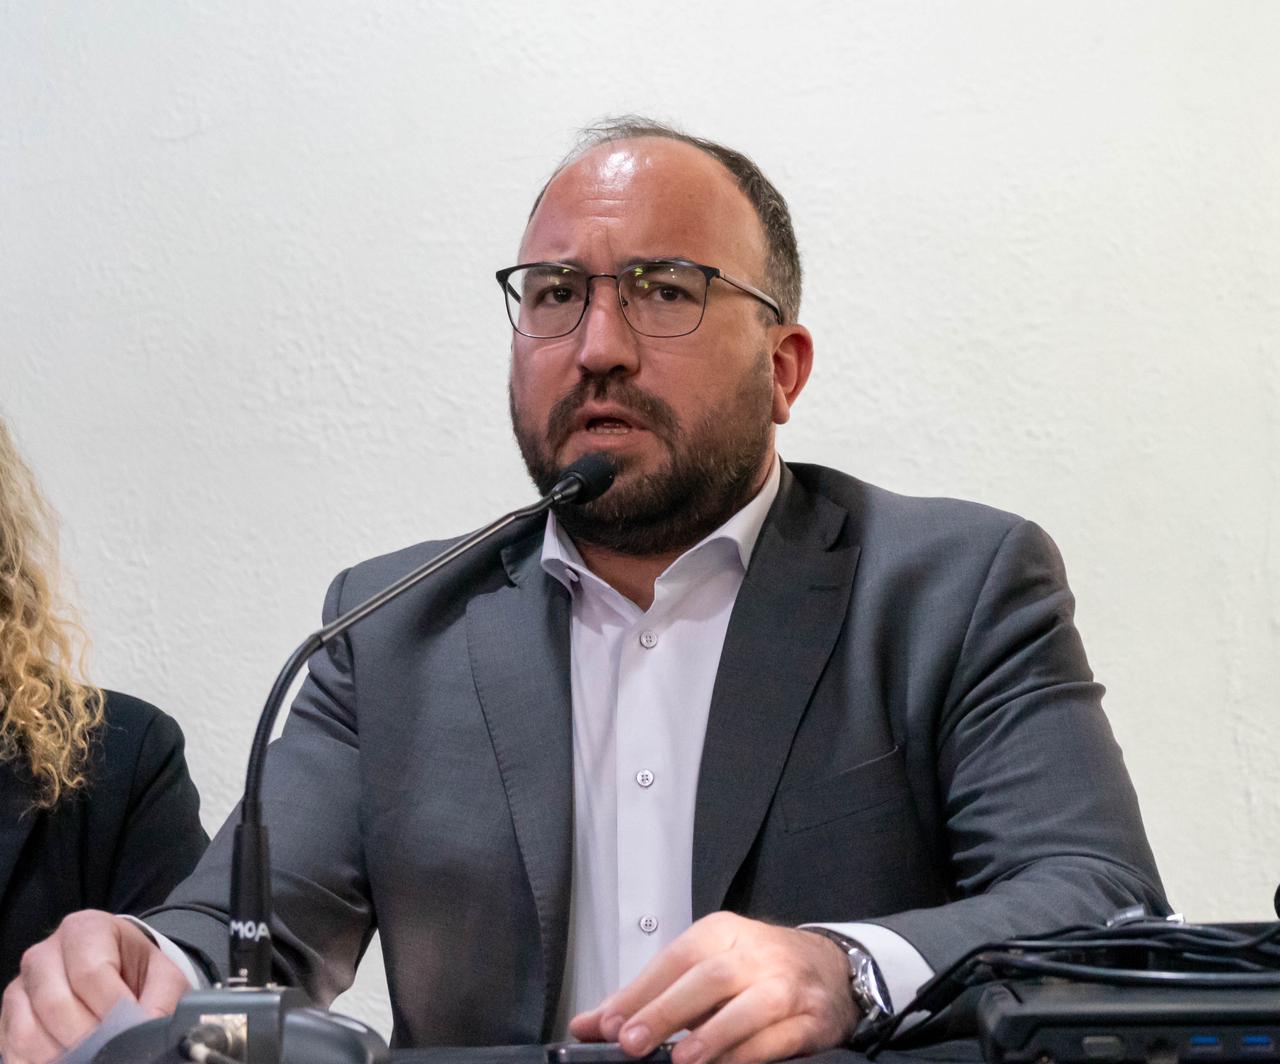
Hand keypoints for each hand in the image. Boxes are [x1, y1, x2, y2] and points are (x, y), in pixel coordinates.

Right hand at [0, 910, 187, 1063]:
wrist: (118, 973)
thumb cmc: (137, 972)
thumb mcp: (162, 976)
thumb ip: (163, 998)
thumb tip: (148, 1027)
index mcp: (85, 929)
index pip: (90, 973)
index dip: (112, 1007)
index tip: (132, 1028)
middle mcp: (44, 954)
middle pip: (55, 1005)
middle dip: (88, 1037)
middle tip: (112, 1051)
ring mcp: (21, 987)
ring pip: (28, 1032)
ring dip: (62, 1055)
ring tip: (94, 1059)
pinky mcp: (8, 1018)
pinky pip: (12, 1049)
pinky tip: (68, 1063)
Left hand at [569, 912, 859, 1063]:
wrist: (830, 967)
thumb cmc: (755, 968)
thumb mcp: (701, 966)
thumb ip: (646, 997)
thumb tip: (587, 1025)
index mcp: (721, 932)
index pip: (673, 959)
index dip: (639, 992)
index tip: (606, 1025)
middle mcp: (754, 952)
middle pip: (707, 977)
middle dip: (666, 1011)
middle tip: (631, 1042)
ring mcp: (786, 984)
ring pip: (749, 1005)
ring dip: (713, 1034)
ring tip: (681, 1060)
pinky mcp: (812, 1017)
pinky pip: (780, 1036)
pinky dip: (751, 1053)